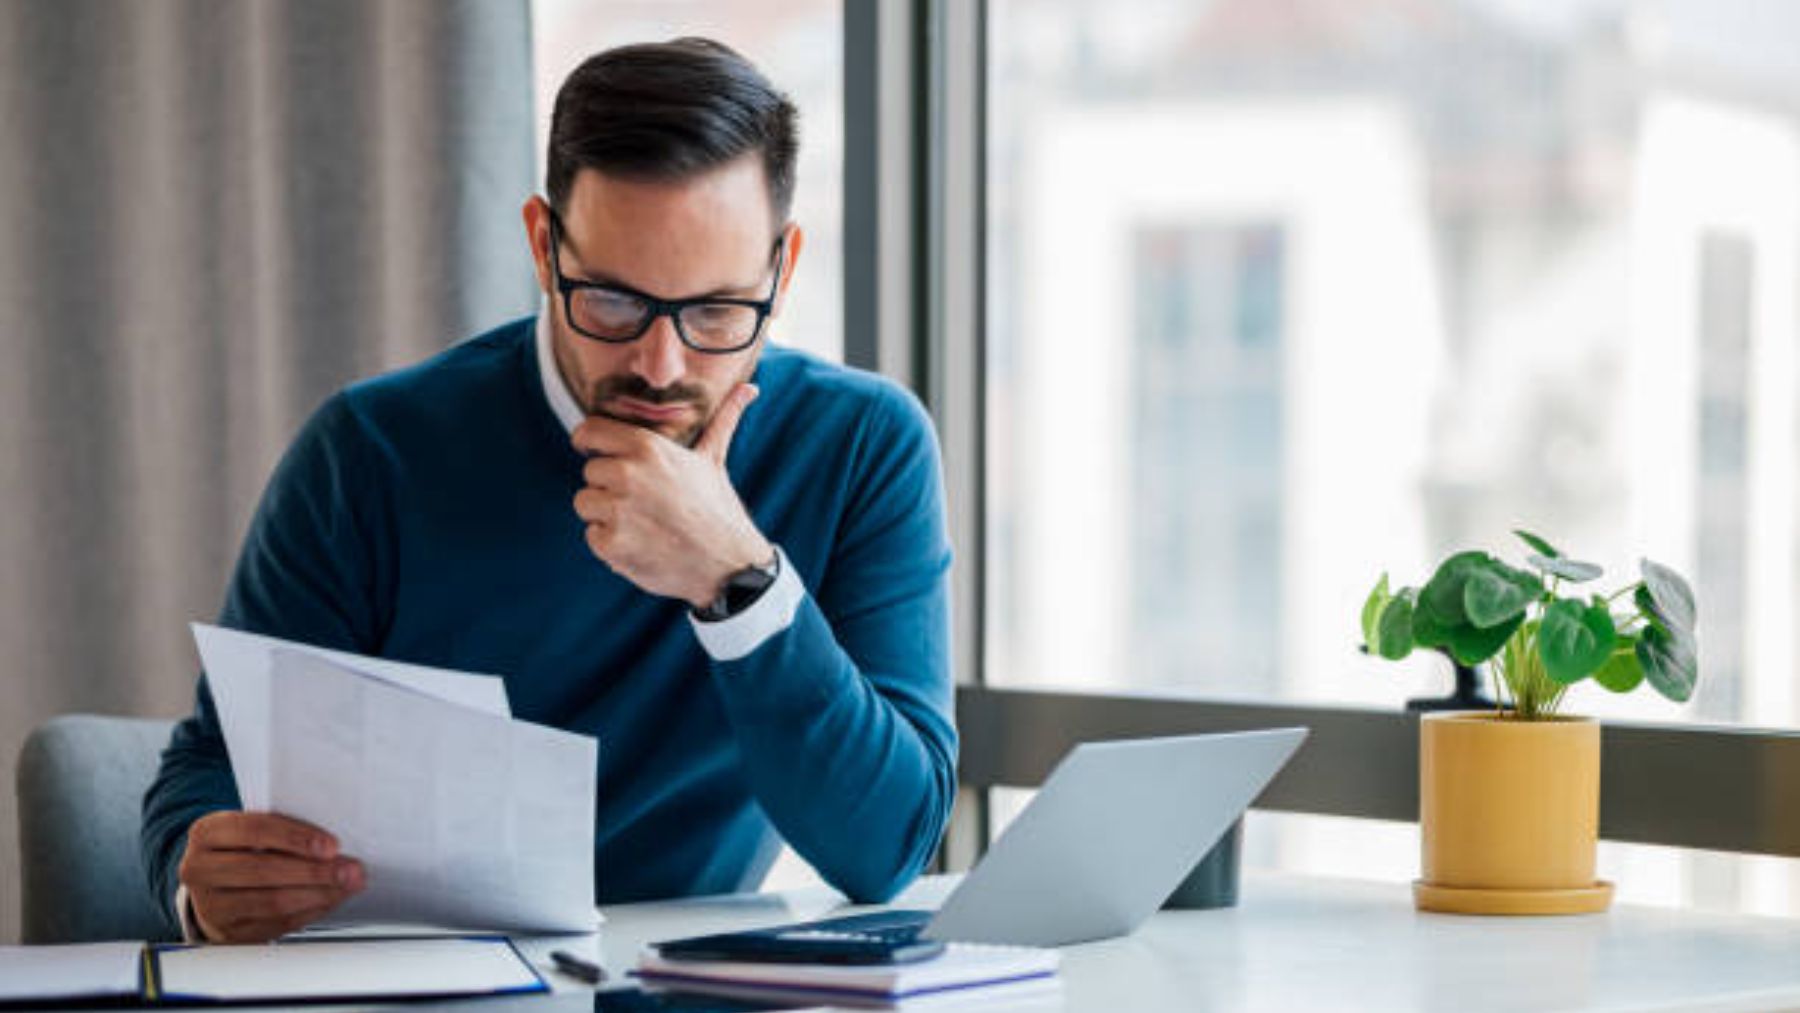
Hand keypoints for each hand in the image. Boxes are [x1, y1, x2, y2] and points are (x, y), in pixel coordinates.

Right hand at [179, 811, 364, 942]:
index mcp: (207, 833)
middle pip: (263, 870)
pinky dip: (310, 911)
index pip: (254, 829)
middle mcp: (200, 869)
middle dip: (314, 871)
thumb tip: (334, 844)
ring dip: (318, 894)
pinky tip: (329, 899)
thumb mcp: (254, 829)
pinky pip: (277, 924)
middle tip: (350, 869)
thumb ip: (285, 830)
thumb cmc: (243, 848)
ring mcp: (210, 905)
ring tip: (347, 884)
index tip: (331, 845)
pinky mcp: (229, 932)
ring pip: (272, 902)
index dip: (296, 838)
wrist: (214, 885)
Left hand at [572, 382, 772, 607]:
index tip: (597, 452)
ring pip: (586, 502)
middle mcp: (628, 474)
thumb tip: (751, 388)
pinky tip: (640, 542)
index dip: (591, 442)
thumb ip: (724, 418)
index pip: (589, 431)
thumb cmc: (718, 508)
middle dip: (610, 485)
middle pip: (590, 471)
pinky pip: (592, 535)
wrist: (728, 565)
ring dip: (606, 514)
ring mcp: (618, 510)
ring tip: (642, 521)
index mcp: (647, 447)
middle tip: (644, 500)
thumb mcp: (714, 459)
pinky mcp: (611, 544)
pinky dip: (611, 543)